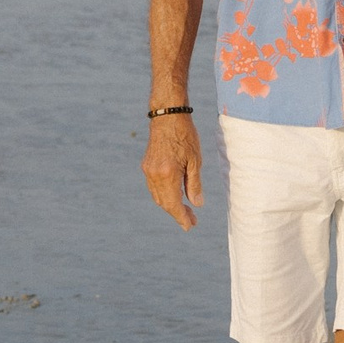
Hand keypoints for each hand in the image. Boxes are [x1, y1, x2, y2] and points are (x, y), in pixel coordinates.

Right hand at [142, 114, 204, 228]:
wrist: (167, 116)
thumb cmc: (185, 135)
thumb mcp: (195, 160)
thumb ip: (194, 184)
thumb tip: (197, 204)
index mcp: (168, 174)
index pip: (174, 204)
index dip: (182, 217)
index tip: (190, 226)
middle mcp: (154, 175)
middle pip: (164, 203)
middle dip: (177, 213)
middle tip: (192, 220)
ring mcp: (148, 171)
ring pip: (158, 197)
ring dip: (170, 205)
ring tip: (186, 209)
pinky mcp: (146, 166)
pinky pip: (154, 187)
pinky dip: (164, 195)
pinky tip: (175, 195)